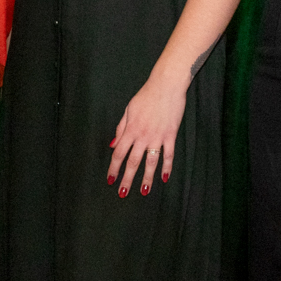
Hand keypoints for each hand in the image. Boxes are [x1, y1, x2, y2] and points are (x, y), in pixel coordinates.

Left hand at [107, 74, 186, 196]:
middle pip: (133, 162)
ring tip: (144, 191)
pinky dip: (167, 167)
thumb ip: (120, 128)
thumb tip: (113, 145)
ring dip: (147, 178)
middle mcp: (142, 136)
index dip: (113, 168)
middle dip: (127, 179)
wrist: (166, 85)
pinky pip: (169, 155)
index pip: (119, 154)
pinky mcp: (171, 135)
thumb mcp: (128, 110)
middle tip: (122, 194)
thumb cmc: (145, 96)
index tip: (110, 180)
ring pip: (151, 162)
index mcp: (130, 130)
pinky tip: (165, 178)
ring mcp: (157, 137)